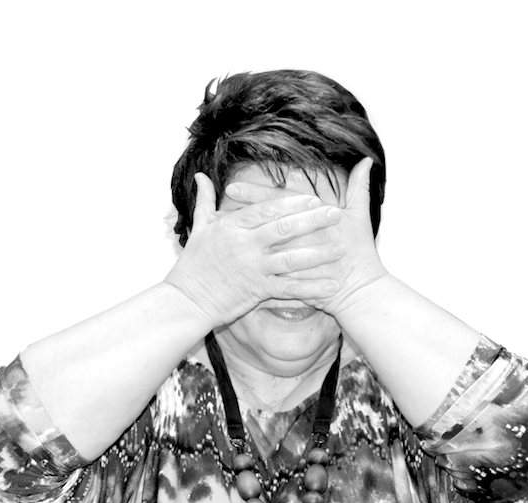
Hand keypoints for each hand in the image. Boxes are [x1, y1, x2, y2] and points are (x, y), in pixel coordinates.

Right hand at [164, 173, 345, 326]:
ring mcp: (253, 269)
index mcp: (232, 226)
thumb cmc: (192, 264)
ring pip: (291, 259)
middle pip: (284, 229)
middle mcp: (245, 245)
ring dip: (318, 254)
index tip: (314, 199)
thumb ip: (204, 201)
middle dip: (313, 221)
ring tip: (341, 249)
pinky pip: (290, 289)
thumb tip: (201, 176)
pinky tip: (331, 287)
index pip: (267, 210)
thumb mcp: (198, 228)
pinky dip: (312, 289)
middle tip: (336, 215)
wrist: (186, 300)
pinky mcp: (257, 291)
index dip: (293, 204)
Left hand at [222, 158, 388, 316]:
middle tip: (210, 211)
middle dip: (236, 216)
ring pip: (256, 249)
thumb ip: (359, 188)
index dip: (253, 194)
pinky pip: (263, 277)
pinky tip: (224, 269)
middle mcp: (296, 239)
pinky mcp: (287, 282)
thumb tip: (367, 160)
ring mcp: (290, 262)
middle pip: (260, 223)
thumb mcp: (360, 217)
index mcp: (310, 219)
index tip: (231, 187)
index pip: (276, 202)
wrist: (359, 291)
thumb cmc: (361, 253)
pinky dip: (244, 273)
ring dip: (235, 243)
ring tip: (213, 236)